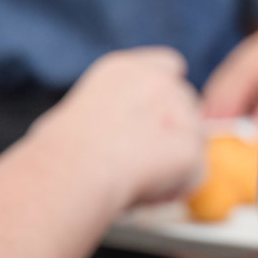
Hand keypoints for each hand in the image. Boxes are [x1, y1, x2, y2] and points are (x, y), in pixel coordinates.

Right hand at [29, 47, 204, 208]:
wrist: (72, 169)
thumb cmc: (60, 151)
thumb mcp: (83, 112)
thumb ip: (119, 111)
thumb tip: (126, 132)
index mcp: (126, 70)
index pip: (169, 66)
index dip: (169, 92)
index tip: (159, 116)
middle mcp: (159, 82)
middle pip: (189, 103)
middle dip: (179, 129)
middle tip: (150, 158)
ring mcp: (180, 113)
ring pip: (197, 139)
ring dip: (179, 158)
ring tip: (138, 177)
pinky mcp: (191, 148)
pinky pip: (196, 174)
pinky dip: (179, 186)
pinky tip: (148, 191)